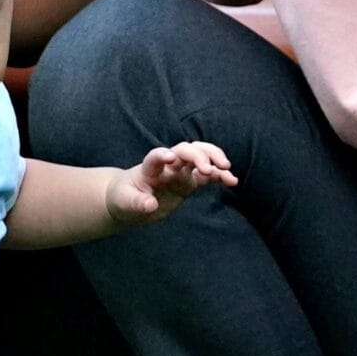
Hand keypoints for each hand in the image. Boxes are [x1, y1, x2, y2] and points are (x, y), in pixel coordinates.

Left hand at [107, 141, 237, 225]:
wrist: (129, 199)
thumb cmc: (124, 198)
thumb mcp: (125, 202)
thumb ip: (137, 203)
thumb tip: (150, 205)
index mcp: (149, 168)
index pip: (155, 156)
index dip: (162, 155)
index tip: (170, 157)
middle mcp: (167, 166)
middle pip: (184, 150)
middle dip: (197, 155)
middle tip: (208, 169)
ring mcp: (180, 172)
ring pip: (200, 155)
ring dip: (213, 157)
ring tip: (226, 168)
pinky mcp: (189, 182)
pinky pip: (207, 176)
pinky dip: (219, 176)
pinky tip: (232, 181)